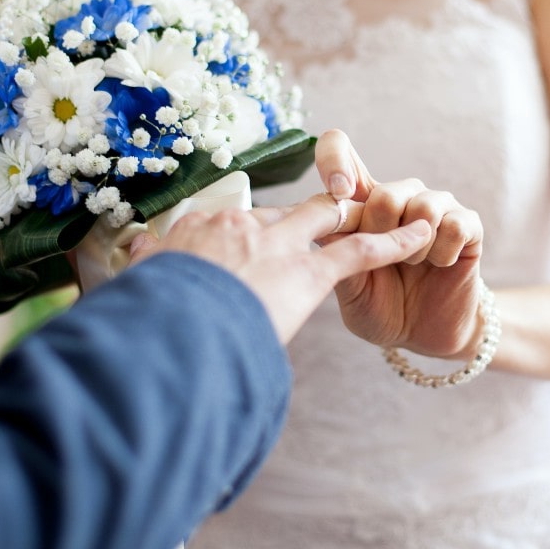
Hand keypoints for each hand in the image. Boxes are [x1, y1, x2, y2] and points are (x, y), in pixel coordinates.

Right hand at [126, 194, 433, 344]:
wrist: (168, 333)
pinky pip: (360, 251)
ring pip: (325, 218)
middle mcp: (237, 227)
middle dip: (300, 224)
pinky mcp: (308, 272)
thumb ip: (142, 282)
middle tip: (316, 233)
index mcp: (192, 234)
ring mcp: (275, 245)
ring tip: (382, 215)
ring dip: (354, 218)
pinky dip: (395, 241)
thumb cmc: (146, 326)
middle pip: (280, 217)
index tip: (241, 258)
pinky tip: (423, 234)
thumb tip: (126, 282)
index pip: (227, 229)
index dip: (240, 243)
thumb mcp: (134, 298)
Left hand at [314, 130, 485, 359]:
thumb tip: (321, 222)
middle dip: (382, 240)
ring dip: (413, 249)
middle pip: (385, 194)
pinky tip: (439, 265)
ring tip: (412, 265)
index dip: (333, 158)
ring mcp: (436, 207)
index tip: (337, 191)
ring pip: (422, 206)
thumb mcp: (349, 288)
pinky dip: (442, 254)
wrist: (424, 337)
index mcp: (361, 204)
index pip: (339, 149)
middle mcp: (399, 196)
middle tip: (385, 264)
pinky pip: (453, 225)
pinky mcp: (467, 224)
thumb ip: (337, 253)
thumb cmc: (381, 308)